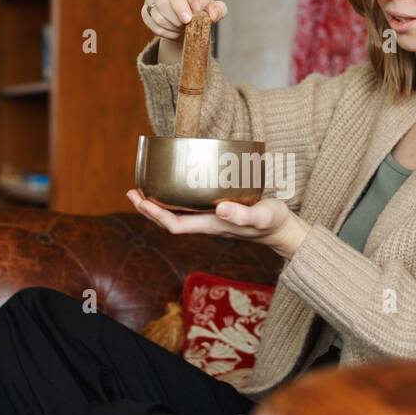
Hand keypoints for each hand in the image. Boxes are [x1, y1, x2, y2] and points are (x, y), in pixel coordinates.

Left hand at [126, 189, 310, 259]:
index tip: (141, 200)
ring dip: (158, 203)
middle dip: (149, 208)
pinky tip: (174, 184)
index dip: (155, 215)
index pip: (175, 224)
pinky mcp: (218, 210)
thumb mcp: (262, 216)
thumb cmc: (273, 222)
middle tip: (133, 191)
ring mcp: (211, 218)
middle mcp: (207, 223)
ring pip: (177, 213)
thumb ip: (243, 215)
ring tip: (144, 188)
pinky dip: (175, 197)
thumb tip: (221, 210)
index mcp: (212, 226)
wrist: (283, 230)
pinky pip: (189, 205)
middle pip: (169, 220)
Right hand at [141, 0, 227, 39]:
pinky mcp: (144, 7)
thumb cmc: (199, 5)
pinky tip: (173, 31)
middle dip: (176, 20)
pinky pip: (150, 22)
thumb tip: (212, 15)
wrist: (186, 15)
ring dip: (171, 27)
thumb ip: (217, 10)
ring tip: (183, 29)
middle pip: (162, 2)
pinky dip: (163, 32)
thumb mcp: (212, 7)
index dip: (179, 4)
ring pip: (156, 14)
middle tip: (187, 27)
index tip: (188, 20)